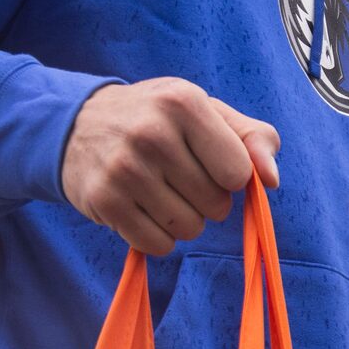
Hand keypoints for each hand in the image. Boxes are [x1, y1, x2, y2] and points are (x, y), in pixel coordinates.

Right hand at [61, 79, 281, 253]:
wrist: (76, 124)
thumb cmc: (157, 119)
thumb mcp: (206, 111)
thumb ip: (252, 138)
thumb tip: (271, 179)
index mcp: (183, 103)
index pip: (238, 172)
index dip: (230, 176)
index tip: (208, 161)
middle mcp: (151, 133)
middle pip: (215, 205)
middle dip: (206, 199)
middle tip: (178, 176)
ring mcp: (124, 169)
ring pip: (189, 229)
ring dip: (183, 220)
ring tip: (159, 191)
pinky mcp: (104, 201)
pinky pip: (158, 245)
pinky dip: (158, 236)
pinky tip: (141, 208)